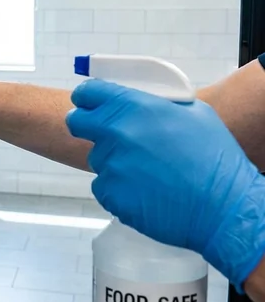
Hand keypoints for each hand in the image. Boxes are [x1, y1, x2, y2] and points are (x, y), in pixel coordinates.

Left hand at [66, 79, 264, 290]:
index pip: (88, 93)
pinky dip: (119, 189)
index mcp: (135, 107)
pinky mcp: (109, 193)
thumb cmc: (215, 161)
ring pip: (98, 158)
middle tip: (108, 135)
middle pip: (78, 122)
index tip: (88, 104)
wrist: (223, 208)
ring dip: (114, 162)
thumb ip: (158, 105)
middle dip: (87, 125)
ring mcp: (110, 164)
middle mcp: (116, 132)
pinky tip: (146, 192)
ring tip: (148, 172)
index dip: (87, 98)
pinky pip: (104, 186)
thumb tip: (141, 103)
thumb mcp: (194, 114)